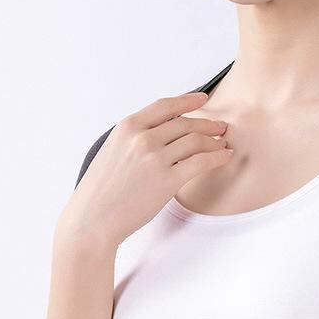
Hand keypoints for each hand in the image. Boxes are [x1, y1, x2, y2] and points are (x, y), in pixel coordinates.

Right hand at [60, 92, 232, 247]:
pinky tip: (224, 157)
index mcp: (127, 128)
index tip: (202, 100)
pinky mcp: (168, 180)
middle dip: (207, 124)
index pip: (164, 106)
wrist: (93, 219)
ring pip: (196, 141)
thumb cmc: (101, 192)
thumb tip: (158, 135)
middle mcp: (142, 138)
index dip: (187, 101)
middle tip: (220, 128)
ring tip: (224, 144)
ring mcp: (155, 158)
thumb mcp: (112, 153)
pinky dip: (217, 157)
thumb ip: (133, 140)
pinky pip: (201, 162)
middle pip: (185, 124)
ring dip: (214, 141)